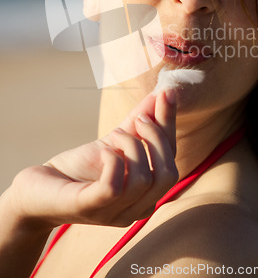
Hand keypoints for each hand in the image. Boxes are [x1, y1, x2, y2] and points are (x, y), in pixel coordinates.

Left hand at [8, 89, 177, 229]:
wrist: (38, 188)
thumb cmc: (79, 168)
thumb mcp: (115, 141)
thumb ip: (140, 122)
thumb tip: (164, 93)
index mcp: (146, 196)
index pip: (172, 162)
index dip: (169, 126)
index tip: (165, 93)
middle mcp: (135, 210)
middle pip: (168, 175)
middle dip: (156, 137)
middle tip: (137, 119)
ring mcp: (113, 213)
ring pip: (143, 179)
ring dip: (130, 145)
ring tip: (112, 136)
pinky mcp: (89, 207)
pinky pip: (115, 186)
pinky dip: (113, 159)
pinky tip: (103, 151)